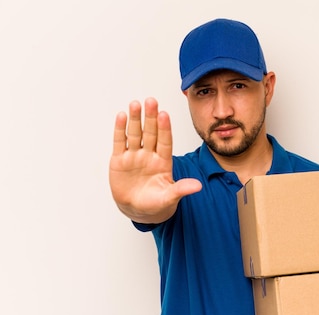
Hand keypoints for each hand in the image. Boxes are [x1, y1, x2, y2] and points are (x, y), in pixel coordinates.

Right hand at [109, 98, 201, 223]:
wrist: (137, 210)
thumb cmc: (156, 204)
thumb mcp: (169, 198)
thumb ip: (181, 190)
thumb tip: (198, 186)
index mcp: (163, 162)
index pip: (165, 142)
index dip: (164, 129)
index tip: (165, 114)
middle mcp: (149, 155)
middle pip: (151, 133)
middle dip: (151, 118)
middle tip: (151, 101)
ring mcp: (134, 156)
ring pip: (135, 134)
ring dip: (135, 119)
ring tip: (135, 104)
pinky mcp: (119, 161)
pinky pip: (120, 142)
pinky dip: (120, 129)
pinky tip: (122, 116)